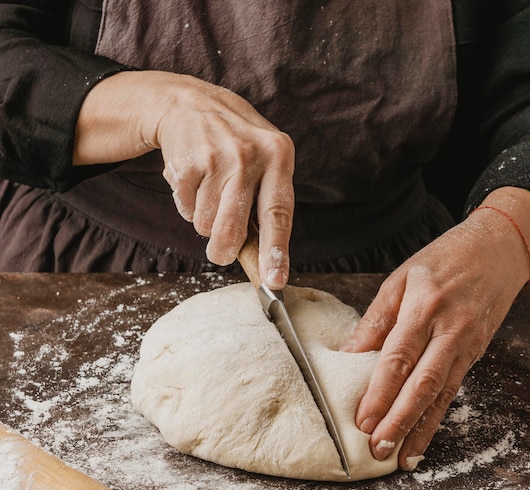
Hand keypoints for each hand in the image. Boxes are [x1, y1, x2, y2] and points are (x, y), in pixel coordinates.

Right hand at [73, 71, 294, 287]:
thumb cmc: (236, 145)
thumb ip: (268, 204)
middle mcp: (250, 155)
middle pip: (233, 229)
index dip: (276, 252)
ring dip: (205, 218)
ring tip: (210, 191)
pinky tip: (195, 180)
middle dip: (224, 250)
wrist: (191, 103)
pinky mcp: (186, 162)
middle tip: (220, 253)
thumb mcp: (264, 160)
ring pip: (207, 224)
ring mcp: (216, 157)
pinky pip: (186, 210)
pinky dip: (188, 204)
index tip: (274, 282)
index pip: (279, 213)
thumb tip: (265, 262)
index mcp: (279, 156)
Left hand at [343, 188, 529, 469]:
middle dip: (400, 421)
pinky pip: (454, 390)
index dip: (380, 392)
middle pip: (423, 384)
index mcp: (424, 307)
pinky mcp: (476, 354)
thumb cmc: (444, 259)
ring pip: (442, 395)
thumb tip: (349, 355)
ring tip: (401, 459)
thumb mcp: (401, 279)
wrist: (499, 249)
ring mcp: (467, 345)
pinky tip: (424, 437)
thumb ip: (375, 320)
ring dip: (421, 430)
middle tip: (379, 449)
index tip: (362, 420)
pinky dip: (438, 417)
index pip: (398, 357)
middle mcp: (449, 330)